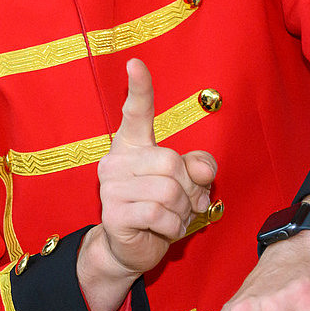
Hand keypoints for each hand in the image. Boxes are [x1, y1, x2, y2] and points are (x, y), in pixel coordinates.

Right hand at [79, 59, 216, 310]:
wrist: (133, 246)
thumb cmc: (160, 208)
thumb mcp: (187, 183)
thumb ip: (199, 167)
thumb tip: (199, 167)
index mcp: (133, 146)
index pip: (136, 113)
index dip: (139, 88)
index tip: (136, 64)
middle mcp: (115, 161)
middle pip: (171, 161)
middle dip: (188, 188)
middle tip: (182, 203)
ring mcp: (110, 187)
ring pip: (168, 191)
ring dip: (182, 211)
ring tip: (172, 218)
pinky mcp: (113, 214)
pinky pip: (159, 215)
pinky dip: (172, 227)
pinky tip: (163, 229)